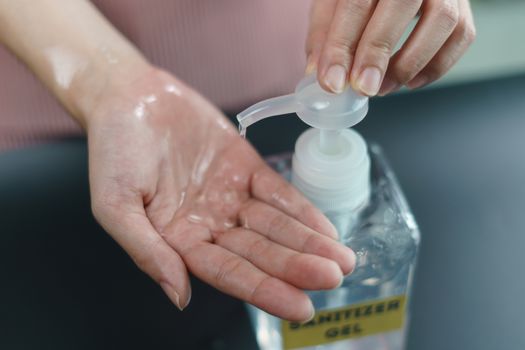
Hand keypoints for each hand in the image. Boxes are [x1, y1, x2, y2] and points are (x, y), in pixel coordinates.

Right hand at [86, 66, 355, 321]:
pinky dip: (301, 208)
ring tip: (341, 260)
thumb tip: (179, 296)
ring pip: (275, 225)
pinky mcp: (245, 166)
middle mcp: (210, 223)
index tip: (301, 306)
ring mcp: (230, 195)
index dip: (265, 289)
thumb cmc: (113, 150)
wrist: (129, 96)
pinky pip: (277, 192)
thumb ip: (147, 251)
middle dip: (297, 266)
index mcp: (179, 240)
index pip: (228, 272)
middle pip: (260, 252)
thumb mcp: (115, 204)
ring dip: (307, 242)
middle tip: (333, 278)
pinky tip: (324, 228)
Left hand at [306, 0, 475, 95]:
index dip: (342, 45)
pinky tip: (410, 81)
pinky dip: (436, 66)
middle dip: (378, 53)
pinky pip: (462, 35)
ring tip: (383, 87)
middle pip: (401, 4)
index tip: (332, 81)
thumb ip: (323, 33)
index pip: (356, 2)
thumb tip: (318, 73)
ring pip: (443, 21)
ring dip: (410, 64)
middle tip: (363, 87)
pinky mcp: (462, 4)